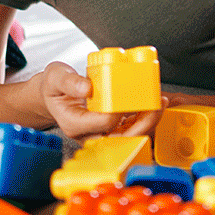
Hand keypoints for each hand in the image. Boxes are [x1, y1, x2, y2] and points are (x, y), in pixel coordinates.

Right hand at [36, 61, 163, 140]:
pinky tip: (154, 104)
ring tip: (161, 102)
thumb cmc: (54, 87)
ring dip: (149, 121)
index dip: (120, 112)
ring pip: (130, 135)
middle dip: (145, 123)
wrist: (53, 95)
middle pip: (122, 137)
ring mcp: (100, 133)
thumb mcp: (56, 77)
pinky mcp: (110, 129)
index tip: (131, 96)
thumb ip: (69, 82)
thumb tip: (86, 88)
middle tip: (158, 103)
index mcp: (74, 124)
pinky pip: (131, 128)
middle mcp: (89, 134)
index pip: (104, 123)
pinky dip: (145, 118)